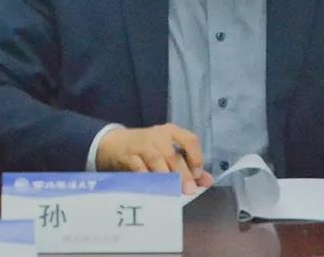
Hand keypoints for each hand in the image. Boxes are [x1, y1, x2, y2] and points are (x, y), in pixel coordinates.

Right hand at [95, 124, 212, 194]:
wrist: (115, 142)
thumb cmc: (148, 149)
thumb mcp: (168, 152)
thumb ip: (188, 165)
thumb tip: (208, 181)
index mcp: (171, 132)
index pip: (189, 139)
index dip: (196, 157)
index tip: (197, 174)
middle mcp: (157, 135)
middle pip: (172, 154)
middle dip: (182, 174)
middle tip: (189, 191)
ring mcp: (141, 144)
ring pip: (157, 159)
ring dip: (166, 177)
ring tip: (173, 192)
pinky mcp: (128, 155)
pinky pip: (140, 168)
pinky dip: (148, 179)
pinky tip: (155, 189)